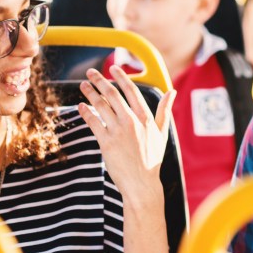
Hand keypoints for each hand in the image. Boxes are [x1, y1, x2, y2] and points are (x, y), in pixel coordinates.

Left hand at [77, 66, 176, 201]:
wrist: (141, 183)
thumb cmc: (152, 160)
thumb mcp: (162, 133)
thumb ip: (164, 111)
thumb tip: (172, 92)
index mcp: (145, 118)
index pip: (132, 91)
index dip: (121, 77)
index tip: (112, 68)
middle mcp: (132, 121)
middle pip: (113, 94)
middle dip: (100, 81)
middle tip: (90, 73)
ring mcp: (118, 131)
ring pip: (101, 105)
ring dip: (90, 93)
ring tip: (83, 85)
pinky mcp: (106, 142)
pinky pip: (93, 122)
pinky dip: (86, 112)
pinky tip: (81, 106)